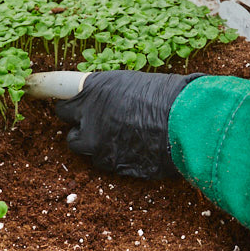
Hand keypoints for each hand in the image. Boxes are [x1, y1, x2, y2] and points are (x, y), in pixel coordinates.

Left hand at [55, 70, 202, 178]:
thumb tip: (101, 98)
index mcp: (90, 96)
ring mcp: (101, 149)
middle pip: (72, 137)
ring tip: (129, 137)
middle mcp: (89, 123)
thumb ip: (107, 93)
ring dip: (104, 148)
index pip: (62, 109)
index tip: (76, 112)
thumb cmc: (166, 94)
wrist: (187, 121)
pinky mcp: (117, 168)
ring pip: (93, 155)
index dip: (72, 111)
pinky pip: (114, 165)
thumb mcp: (130, 82)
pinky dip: (123, 159)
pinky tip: (140, 148)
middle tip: (103, 127)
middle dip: (85, 133)